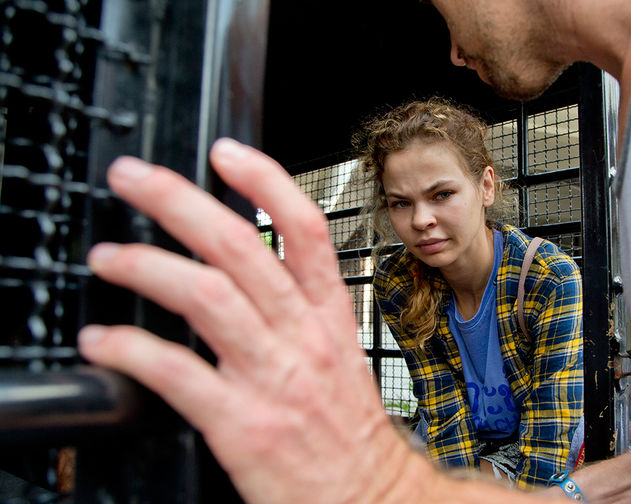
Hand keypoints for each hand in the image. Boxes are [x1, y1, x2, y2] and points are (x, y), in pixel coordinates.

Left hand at [77, 139, 427, 503]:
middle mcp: (301, 336)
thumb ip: (296, 315)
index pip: (303, 228)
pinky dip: (129, 349)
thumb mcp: (337, 357)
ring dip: (145, 267)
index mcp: (328, 317)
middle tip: (133, 178)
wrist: (369, 497)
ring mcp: (272, 377)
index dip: (263, 180)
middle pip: (238, 246)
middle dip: (177, 201)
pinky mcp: (241, 423)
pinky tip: (102, 342)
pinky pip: (176, 373)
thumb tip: (244, 278)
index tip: (224, 152)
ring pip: (205, 296)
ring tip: (107, 257)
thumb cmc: (347, 432)